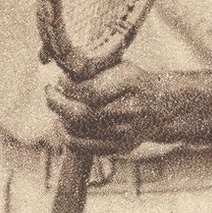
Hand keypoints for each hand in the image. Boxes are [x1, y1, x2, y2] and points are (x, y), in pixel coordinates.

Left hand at [45, 62, 182, 155]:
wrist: (162, 106)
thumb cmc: (133, 82)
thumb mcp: (119, 65)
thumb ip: (93, 67)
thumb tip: (60, 66)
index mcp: (131, 84)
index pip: (90, 91)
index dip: (67, 87)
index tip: (60, 79)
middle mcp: (130, 110)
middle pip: (81, 114)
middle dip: (57, 102)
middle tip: (49, 92)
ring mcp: (126, 133)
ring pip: (79, 131)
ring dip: (60, 117)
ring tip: (58, 105)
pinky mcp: (120, 147)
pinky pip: (83, 146)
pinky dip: (66, 135)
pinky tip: (62, 123)